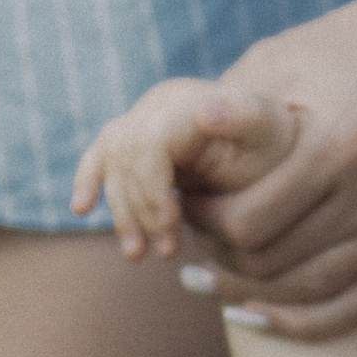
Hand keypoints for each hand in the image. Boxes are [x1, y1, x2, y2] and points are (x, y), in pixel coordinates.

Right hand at [71, 81, 298, 260]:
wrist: (272, 142)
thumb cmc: (275, 141)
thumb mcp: (268, 131)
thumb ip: (241, 117)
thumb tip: (204, 110)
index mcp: (184, 101)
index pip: (147, 146)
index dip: (152, 189)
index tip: (172, 225)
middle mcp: (156, 105)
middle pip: (126, 160)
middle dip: (141, 210)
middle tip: (166, 251)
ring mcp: (142, 120)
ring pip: (112, 168)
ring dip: (122, 214)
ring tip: (138, 255)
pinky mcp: (133, 138)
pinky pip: (100, 157)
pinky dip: (87, 182)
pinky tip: (80, 210)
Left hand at [102, 0, 356, 340]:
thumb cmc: (346, 45)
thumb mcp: (278, 62)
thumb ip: (223, 113)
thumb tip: (160, 152)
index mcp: (340, 142)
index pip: (246, 221)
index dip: (196, 219)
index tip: (175, 201)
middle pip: (271, 261)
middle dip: (218, 252)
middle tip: (188, 232)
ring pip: (307, 292)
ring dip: (248, 289)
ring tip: (206, 275)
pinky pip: (353, 306)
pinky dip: (298, 319)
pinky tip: (252, 311)